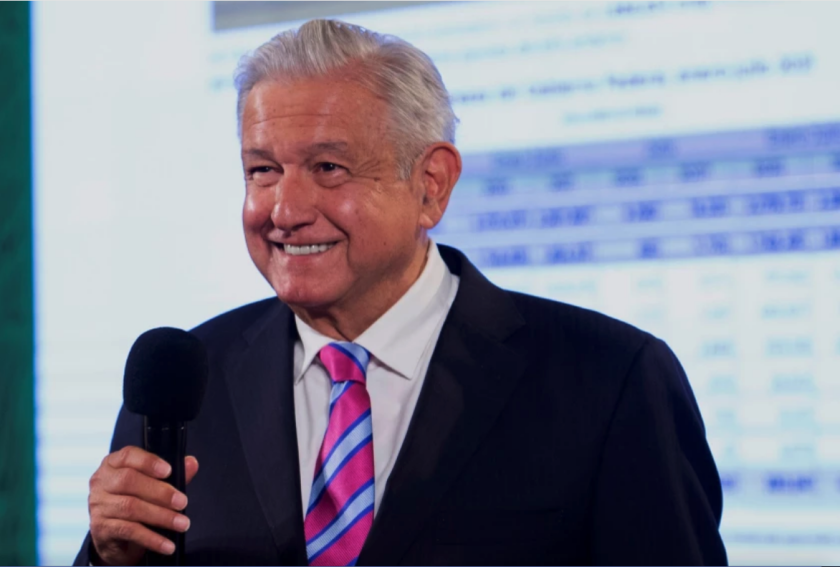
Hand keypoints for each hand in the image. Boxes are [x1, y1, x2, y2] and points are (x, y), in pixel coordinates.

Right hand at [87, 447, 199, 565]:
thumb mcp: (152, 485)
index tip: (169, 470)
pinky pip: (129, 531)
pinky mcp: (101, 528)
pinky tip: (167, 544)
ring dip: (161, 516)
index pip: (128, 455)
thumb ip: (172, 474)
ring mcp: (99, 505)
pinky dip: (151, 538)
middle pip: (129, 481)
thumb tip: (191, 463)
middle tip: (183, 502)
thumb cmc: (135, 501)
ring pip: (131, 507)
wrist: (114, 535)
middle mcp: (102, 482)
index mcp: (113, 464)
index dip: (149, 462)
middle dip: (160, 492)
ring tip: (182, 524)